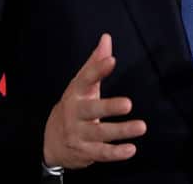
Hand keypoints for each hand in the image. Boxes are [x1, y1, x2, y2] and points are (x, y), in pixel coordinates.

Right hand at [43, 34, 146, 168]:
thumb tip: (106, 38)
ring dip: (121, 131)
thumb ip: (96, 63)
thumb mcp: (81, 85)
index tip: (111, 60)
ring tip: (141, 126)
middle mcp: (75, 114)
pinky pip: (101, 153)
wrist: (51, 141)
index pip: (85, 79)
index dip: (98, 69)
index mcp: (75, 93)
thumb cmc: (73, 107)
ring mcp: (79, 134)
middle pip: (91, 110)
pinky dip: (116, 154)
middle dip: (109, 107)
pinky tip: (131, 149)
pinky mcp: (85, 152)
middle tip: (128, 104)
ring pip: (100, 133)